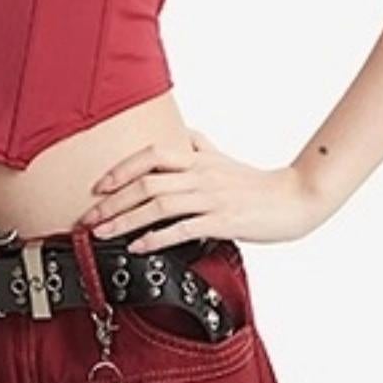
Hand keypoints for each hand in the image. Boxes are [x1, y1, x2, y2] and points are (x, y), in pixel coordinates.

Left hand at [75, 131, 325, 250]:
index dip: (120, 168)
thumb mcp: (223, 158)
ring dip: (124, 219)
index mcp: (198, 157)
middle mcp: (200, 173)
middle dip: (111, 201)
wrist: (295, 199)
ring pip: (158, 203)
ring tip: (102, 234)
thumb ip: (200, 146)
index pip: (150, 154)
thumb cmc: (257, 183)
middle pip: (146, 180)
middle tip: (87, 218)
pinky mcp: (222, 220)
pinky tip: (137, 247)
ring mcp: (211, 197)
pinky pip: (182, 228)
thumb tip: (182, 135)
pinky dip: (155, 238)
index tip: (97, 187)